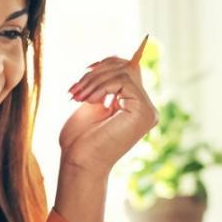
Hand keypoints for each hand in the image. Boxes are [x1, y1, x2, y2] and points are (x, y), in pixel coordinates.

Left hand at [59, 47, 157, 176]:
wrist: (78, 163)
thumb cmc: (80, 139)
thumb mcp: (92, 103)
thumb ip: (105, 84)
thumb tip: (114, 59)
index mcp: (135, 106)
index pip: (130, 69)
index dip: (108, 63)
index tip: (86, 70)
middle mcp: (146, 108)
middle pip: (127, 67)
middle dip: (96, 73)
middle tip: (74, 89)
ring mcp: (147, 111)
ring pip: (123, 72)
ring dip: (93, 80)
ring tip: (76, 96)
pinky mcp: (143, 112)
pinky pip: (123, 81)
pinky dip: (100, 87)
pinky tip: (89, 101)